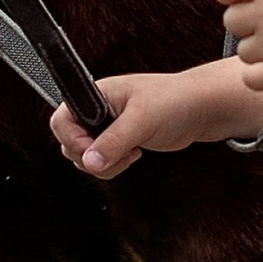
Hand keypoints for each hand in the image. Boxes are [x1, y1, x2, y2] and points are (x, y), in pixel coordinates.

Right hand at [48, 60, 247, 175]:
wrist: (200, 110)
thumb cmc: (176, 101)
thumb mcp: (143, 119)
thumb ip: (114, 140)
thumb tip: (90, 161)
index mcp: (96, 94)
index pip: (62, 120)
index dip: (73, 140)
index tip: (93, 150)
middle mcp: (97, 110)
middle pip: (70, 144)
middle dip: (92, 156)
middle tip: (119, 152)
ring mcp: (107, 127)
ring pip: (86, 157)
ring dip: (105, 164)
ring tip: (131, 152)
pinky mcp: (118, 142)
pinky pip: (102, 161)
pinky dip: (114, 166)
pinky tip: (135, 154)